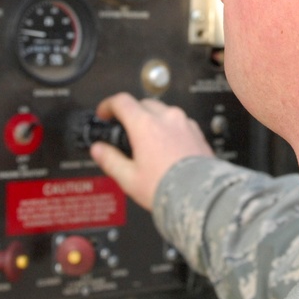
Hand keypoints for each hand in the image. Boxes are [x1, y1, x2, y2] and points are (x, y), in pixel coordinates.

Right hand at [90, 92, 213, 210]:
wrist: (200, 196)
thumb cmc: (167, 188)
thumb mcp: (129, 178)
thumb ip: (110, 160)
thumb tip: (98, 150)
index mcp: (145, 125)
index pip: (121, 102)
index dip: (108, 105)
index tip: (104, 114)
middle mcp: (166, 118)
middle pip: (142, 103)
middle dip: (130, 113)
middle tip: (124, 130)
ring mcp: (184, 123)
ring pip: (163, 111)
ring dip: (151, 119)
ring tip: (147, 141)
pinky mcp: (197, 132)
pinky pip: (178, 122)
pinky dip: (169, 128)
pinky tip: (167, 146)